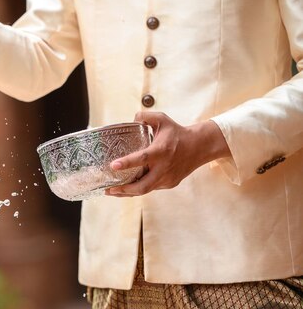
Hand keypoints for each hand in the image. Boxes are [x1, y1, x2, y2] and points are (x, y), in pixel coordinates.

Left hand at [105, 112, 230, 196]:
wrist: (200, 147)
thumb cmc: (177, 132)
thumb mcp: (162, 119)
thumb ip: (144, 116)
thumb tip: (131, 120)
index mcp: (161, 151)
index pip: (142, 158)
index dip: (127, 163)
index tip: (113, 166)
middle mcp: (164, 167)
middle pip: (143, 186)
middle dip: (124, 190)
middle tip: (108, 189)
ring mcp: (167, 178)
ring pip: (145, 190)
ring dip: (128, 192)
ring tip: (112, 191)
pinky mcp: (169, 184)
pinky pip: (151, 188)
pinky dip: (138, 188)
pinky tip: (127, 186)